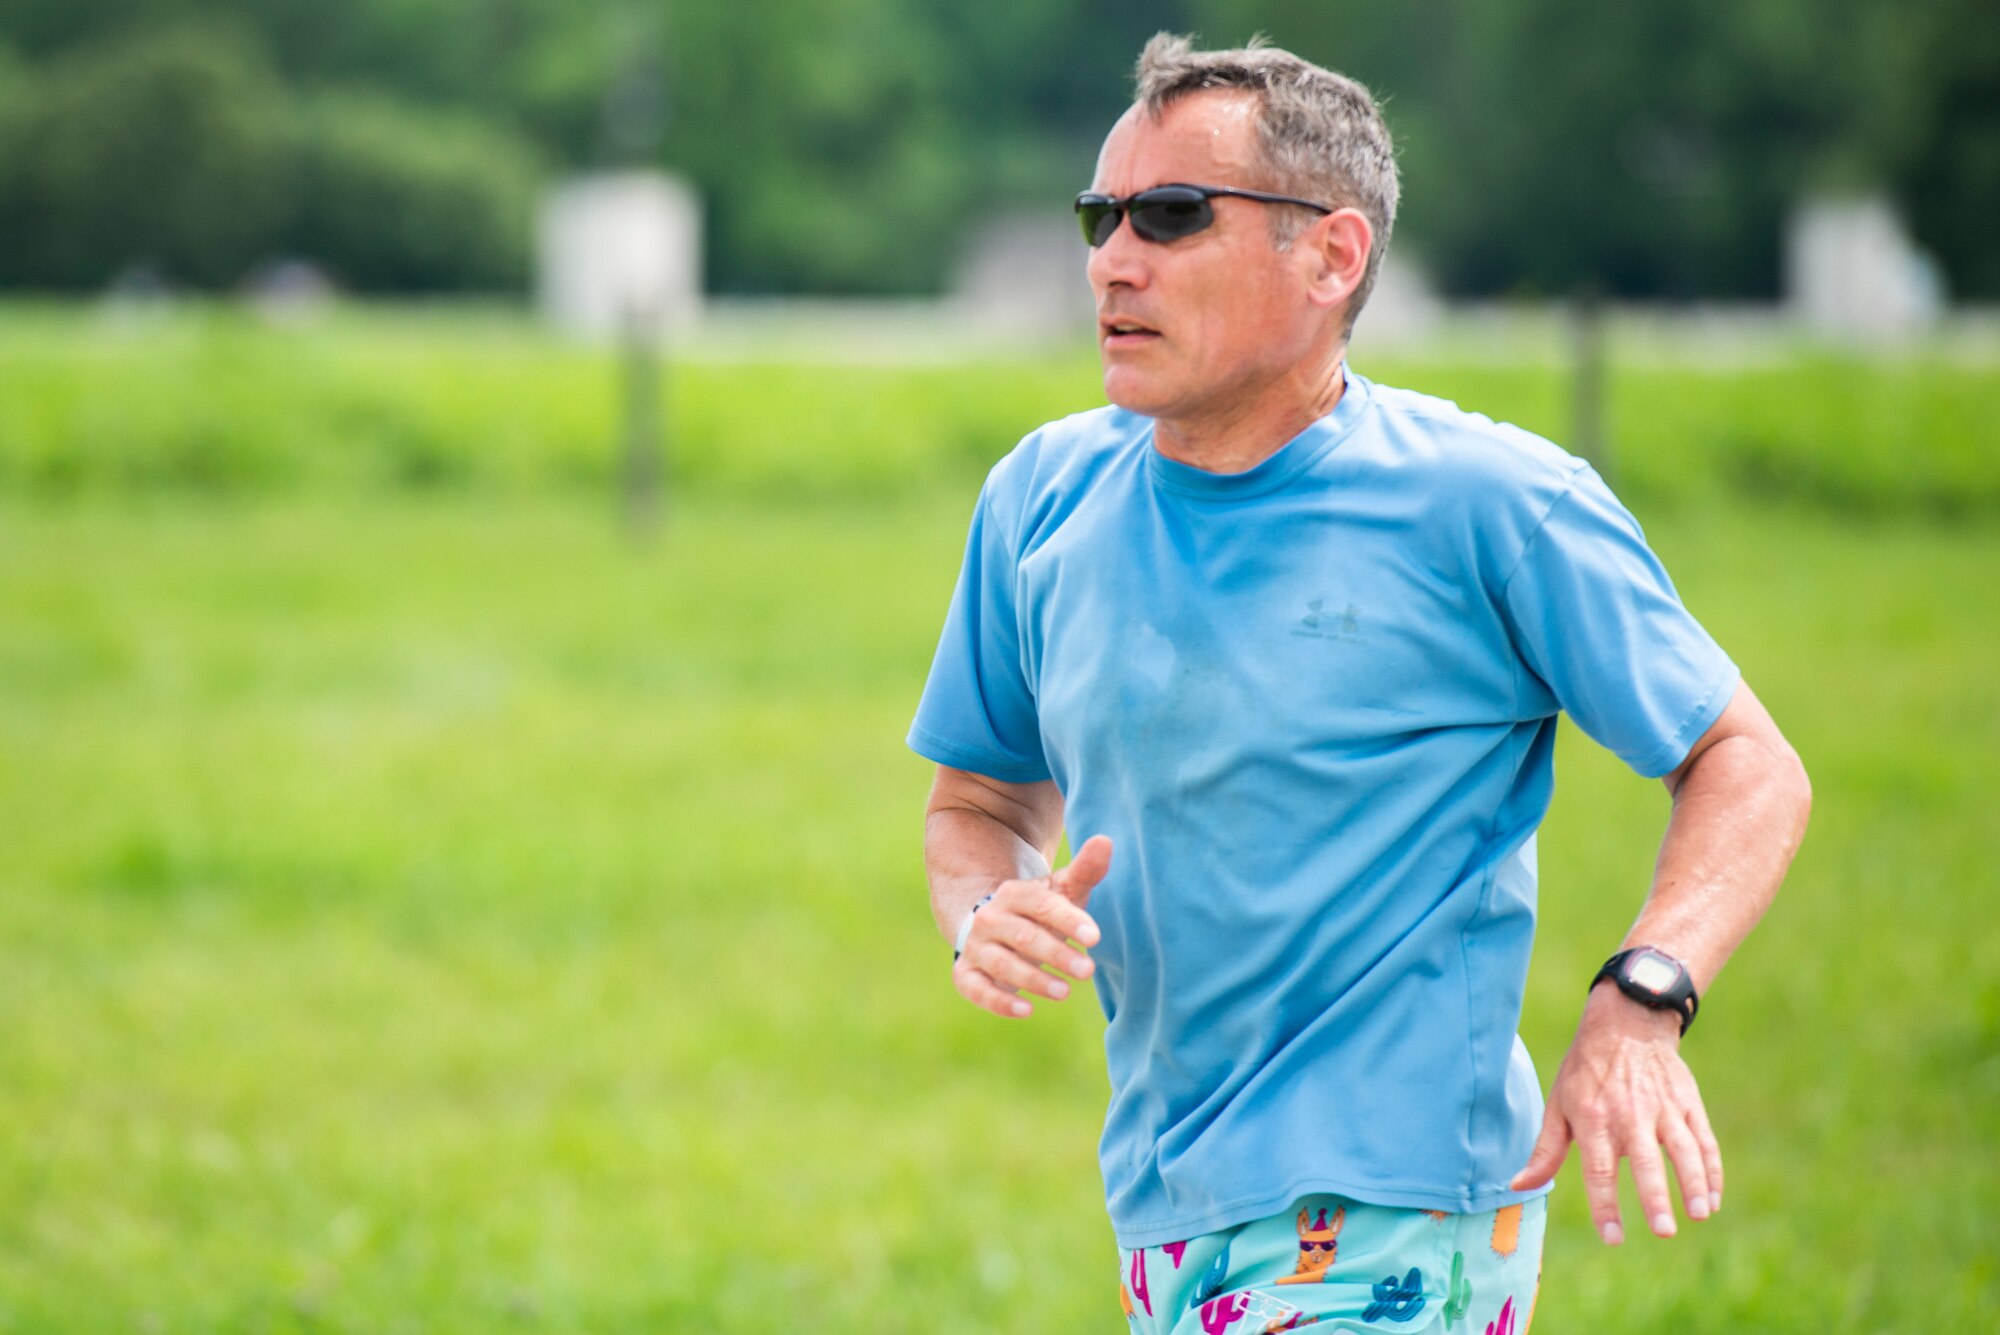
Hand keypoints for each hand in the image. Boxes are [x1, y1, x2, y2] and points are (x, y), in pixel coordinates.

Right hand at [952, 835, 1110, 1018]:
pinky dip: (998, 1001)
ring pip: (1002, 964)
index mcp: (1014, 894)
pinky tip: (1026, 1010)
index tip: (1094, 937)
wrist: (988, 923)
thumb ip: (1085, 870)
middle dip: (1056, 954)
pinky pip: (976, 988)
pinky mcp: (966, 973)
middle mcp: (991, 918)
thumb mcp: (1061, 891)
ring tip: (1064, 991)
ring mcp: (976, 946)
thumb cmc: (1038, 912)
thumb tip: (1106, 840)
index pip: (1042, 906)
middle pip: (1023, 937)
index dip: (1068, 921)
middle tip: (1087, 970)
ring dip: (1033, 979)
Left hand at [1509, 984, 1723, 1243]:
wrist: (1626, 1022)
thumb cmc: (1586, 1072)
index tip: (1612, 1237)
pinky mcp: (1688, 1102)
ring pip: (1684, 1150)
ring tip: (1699, 1215)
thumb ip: (1544, 1151)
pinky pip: (1704, 1140)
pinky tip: (1713, 1199)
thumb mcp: (1558, 1105)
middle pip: (1645, 1161)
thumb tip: (1518, 1185)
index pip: (1599, 1168)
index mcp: (1593, 1118)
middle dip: (1655, 1198)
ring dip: (1693, 1184)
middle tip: (1664, 1231)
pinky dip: (1712, 1170)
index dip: (1605, 1204)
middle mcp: (1630, 1113)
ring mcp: (1663, 1107)